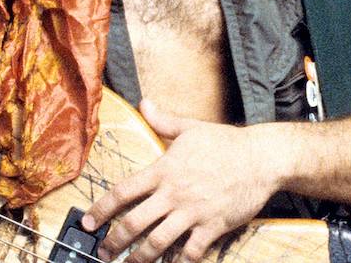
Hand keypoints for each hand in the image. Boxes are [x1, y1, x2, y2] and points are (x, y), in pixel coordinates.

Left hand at [82, 101, 280, 262]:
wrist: (263, 158)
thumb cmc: (227, 142)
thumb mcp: (193, 128)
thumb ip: (164, 121)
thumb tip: (144, 103)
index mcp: (165, 170)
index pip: (123, 192)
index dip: (100, 210)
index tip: (88, 224)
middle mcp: (174, 193)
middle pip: (133, 223)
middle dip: (113, 242)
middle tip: (103, 253)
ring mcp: (193, 212)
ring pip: (156, 242)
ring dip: (138, 258)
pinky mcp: (212, 226)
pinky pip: (190, 252)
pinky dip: (177, 262)